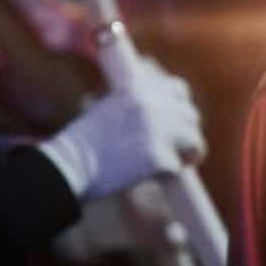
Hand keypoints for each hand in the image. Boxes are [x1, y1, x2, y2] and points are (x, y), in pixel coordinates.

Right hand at [38, 58, 205, 200]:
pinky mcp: (159, 157)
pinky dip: (168, 175)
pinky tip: (155, 178)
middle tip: (177, 148)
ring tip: (175, 164)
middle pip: (191, 115)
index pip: (179, 88)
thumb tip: (156, 105)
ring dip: (187, 154)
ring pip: (195, 141)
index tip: (176, 121)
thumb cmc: (83, 140)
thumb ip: (133, 101)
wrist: (70, 164)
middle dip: (186, 132)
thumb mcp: (106, 105)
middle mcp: (153, 104)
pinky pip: (178, 167)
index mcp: (139, 87)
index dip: (180, 106)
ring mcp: (158, 130)